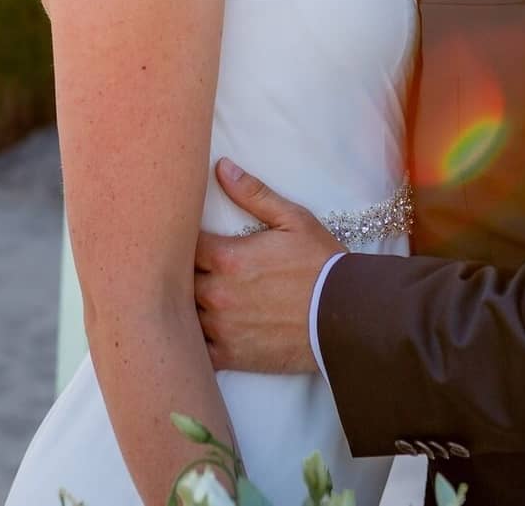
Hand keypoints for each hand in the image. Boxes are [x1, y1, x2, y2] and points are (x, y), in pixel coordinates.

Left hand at [193, 158, 344, 375]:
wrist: (347, 315)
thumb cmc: (321, 263)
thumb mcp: (293, 219)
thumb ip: (253, 193)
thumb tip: (221, 167)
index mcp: (226, 257)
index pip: (182, 244)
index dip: (180, 241)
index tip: (185, 240)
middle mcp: (216, 293)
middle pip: (177, 280)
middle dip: (180, 273)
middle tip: (183, 268)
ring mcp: (221, 327)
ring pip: (182, 314)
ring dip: (184, 306)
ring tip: (187, 298)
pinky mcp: (230, 355)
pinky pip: (196, 351)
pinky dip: (193, 342)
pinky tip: (197, 332)